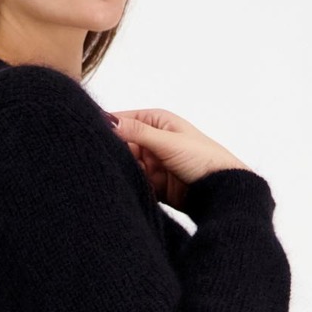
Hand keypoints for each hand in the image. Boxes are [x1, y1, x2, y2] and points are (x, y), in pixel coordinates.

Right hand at [108, 108, 251, 209]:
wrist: (221, 191)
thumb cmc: (203, 158)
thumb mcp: (167, 141)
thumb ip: (136, 132)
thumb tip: (107, 120)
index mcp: (156, 121)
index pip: (123, 120)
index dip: (107, 127)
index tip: (90, 136)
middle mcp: (152, 140)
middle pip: (121, 144)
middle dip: (113, 152)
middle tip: (99, 159)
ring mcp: (152, 162)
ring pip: (126, 164)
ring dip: (121, 170)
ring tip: (110, 174)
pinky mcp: (153, 184)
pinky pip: (134, 182)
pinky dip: (129, 184)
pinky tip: (122, 187)